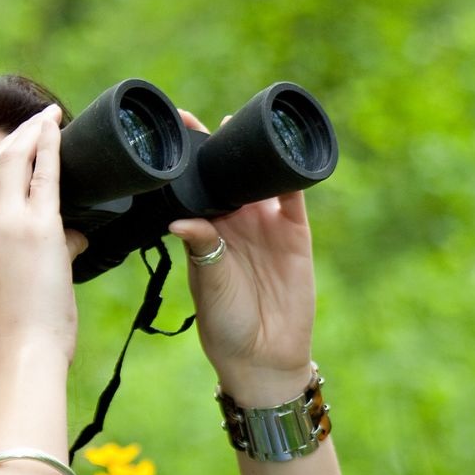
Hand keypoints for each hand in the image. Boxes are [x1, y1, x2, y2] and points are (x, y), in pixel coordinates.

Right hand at [0, 104, 87, 366]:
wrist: (23, 351)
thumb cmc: (20, 330)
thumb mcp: (8, 286)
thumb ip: (36, 254)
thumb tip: (72, 238)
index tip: (12, 142)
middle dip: (14, 135)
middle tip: (36, 120)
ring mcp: (4, 224)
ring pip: (12, 158)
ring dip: (31, 132)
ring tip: (47, 118)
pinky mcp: (36, 228)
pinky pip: (42, 173)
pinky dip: (49, 145)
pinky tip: (56, 127)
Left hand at [167, 110, 317, 405]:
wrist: (264, 356)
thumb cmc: (225, 323)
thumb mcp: (207, 282)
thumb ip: (201, 246)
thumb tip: (180, 220)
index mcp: (207, 229)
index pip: (196, 183)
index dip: (189, 156)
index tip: (177, 126)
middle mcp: (236, 223)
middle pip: (229, 173)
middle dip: (221, 145)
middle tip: (211, 118)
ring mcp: (267, 226)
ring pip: (261, 179)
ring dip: (255, 153)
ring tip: (247, 122)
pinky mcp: (296, 234)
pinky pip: (294, 197)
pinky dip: (292, 175)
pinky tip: (286, 152)